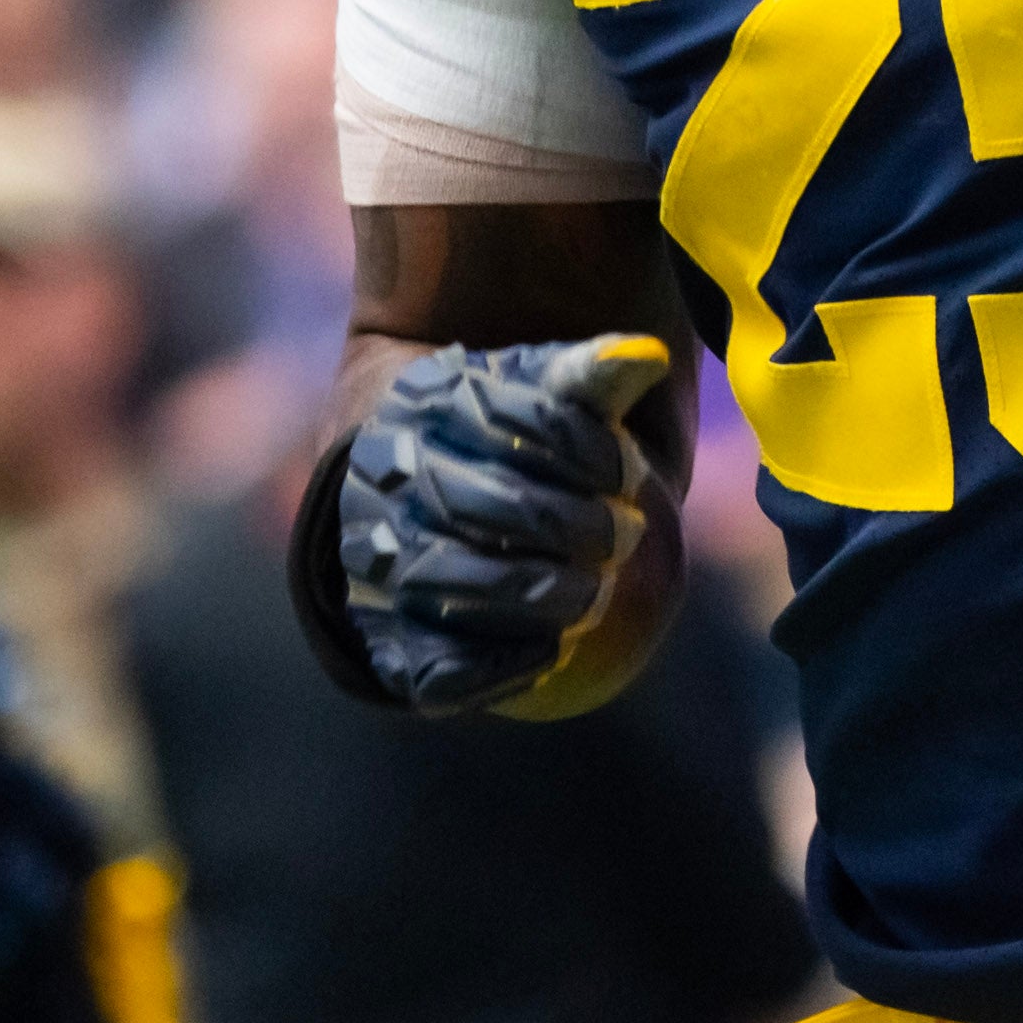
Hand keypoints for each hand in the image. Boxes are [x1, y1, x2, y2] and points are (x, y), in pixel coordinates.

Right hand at [331, 335, 676, 715]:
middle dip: (571, 524)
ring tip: (598, 593)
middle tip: (628, 533)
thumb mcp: (536, 390)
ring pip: (452, 584)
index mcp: (421, 406)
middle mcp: (383, 483)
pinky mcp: (387, 639)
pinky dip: (496, 664)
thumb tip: (647, 357)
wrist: (415, 491)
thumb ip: (587, 376)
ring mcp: (375, 562)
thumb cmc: (497, 434)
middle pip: (484, 505)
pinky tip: (552, 649)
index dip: (586, 450)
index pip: (513, 422)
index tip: (631, 468)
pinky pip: (434, 665)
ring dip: (540, 594)